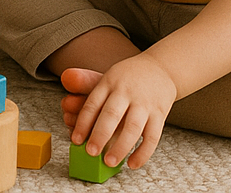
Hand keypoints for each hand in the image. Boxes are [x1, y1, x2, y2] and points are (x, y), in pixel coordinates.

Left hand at [63, 55, 176, 169]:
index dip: (83, 122)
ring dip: (120, 147)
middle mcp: (126, 92)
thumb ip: (93, 95)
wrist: (160, 67)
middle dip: (99, 135)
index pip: (93, 103)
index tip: (75, 140)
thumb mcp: (109, 77)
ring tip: (109, 161)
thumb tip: (70, 115)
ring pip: (132, 127)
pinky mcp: (159, 114)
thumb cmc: (128, 77)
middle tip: (90, 152)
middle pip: (111, 114)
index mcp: (109, 82)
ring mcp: (144, 103)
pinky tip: (132, 164)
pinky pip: (152, 136)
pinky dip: (142, 152)